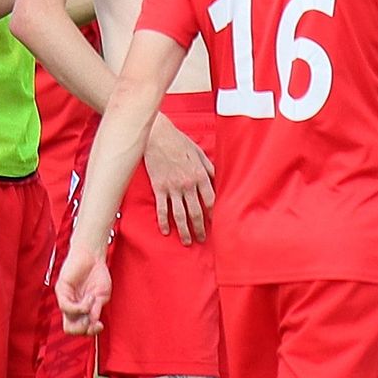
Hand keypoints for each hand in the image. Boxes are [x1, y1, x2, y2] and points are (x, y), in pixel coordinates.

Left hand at [55, 244, 110, 335]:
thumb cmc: (98, 275)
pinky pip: (66, 307)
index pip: (80, 329)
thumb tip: (93, 322)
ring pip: (68, 322)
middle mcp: (72, 307)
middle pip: (71, 330)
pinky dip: (81, 306)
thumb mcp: (102, 296)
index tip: (100, 325)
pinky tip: (90, 297)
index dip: (89, 332)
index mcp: (81, 310)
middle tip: (94, 323)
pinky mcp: (61, 291)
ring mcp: (66, 300)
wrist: (93, 256)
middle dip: (84, 330)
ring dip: (85, 315)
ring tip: (93, 301)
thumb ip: (97, 309)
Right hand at [145, 116, 214, 245]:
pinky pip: (162, 209)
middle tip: (202, 239)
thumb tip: (219, 181)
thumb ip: (210, 169)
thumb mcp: (200, 153)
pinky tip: (165, 231)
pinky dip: (163, 222)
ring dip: (184, 230)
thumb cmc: (180, 142)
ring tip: (187, 241)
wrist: (158, 136)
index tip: (216, 225)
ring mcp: (173, 187)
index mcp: (200, 176)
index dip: (214, 215)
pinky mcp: (159, 188)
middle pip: (196, 212)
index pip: (211, 201)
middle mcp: (188, 184)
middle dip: (200, 228)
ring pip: (180, 215)